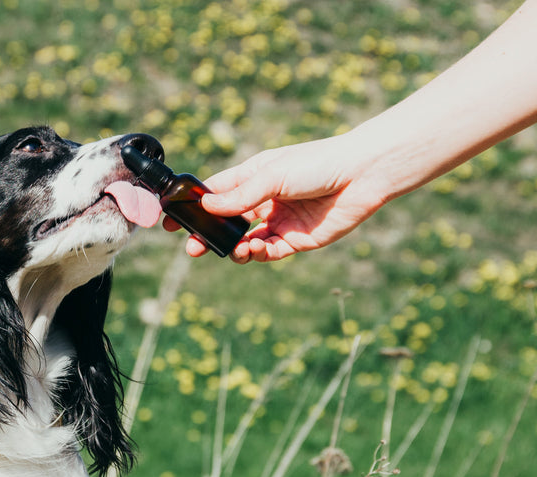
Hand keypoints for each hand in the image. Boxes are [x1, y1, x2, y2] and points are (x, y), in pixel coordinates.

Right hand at [164, 135, 388, 262]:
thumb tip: (207, 207)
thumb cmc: (318, 163)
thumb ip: (240, 195)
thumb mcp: (272, 175)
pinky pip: (268, 252)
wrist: (362, 175)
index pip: (215, 193)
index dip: (194, 206)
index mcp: (253, 176)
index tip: (173, 220)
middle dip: (208, 235)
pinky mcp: (296, 240)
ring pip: (244, 241)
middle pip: (226, 222)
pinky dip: (257, 254)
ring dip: (233, 248)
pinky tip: (254, 249)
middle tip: (193, 248)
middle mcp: (263, 200)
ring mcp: (278, 221)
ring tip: (234, 249)